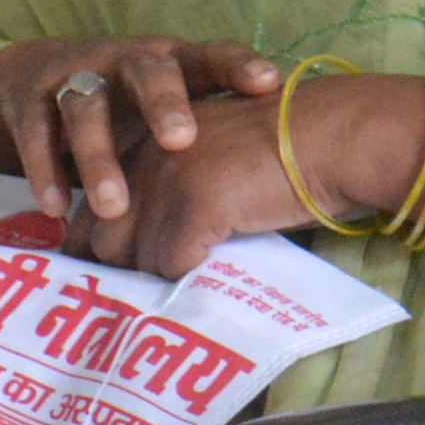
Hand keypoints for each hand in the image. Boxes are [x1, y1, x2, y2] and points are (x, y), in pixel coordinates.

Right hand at [0, 37, 279, 223]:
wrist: (28, 79)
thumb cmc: (124, 104)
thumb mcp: (165, 107)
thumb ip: (208, 132)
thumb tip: (277, 179)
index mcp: (169, 60)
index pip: (210, 56)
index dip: (239, 66)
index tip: (269, 83)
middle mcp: (124, 61)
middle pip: (148, 73)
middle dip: (165, 104)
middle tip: (182, 141)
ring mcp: (72, 76)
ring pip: (85, 109)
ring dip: (99, 157)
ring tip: (114, 205)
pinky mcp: (28, 101)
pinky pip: (35, 135)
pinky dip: (45, 172)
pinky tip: (56, 209)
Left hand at [69, 87, 345, 283]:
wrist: (333, 137)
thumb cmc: (284, 153)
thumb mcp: (209, 161)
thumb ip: (168, 191)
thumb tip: (137, 256)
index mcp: (143, 140)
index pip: (91, 210)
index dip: (105, 247)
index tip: (122, 274)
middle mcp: (143, 154)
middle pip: (100, 239)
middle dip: (125, 270)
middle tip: (156, 288)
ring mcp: (165, 178)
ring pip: (134, 258)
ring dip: (163, 274)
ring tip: (195, 274)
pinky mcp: (194, 203)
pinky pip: (172, 265)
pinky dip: (193, 274)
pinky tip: (220, 258)